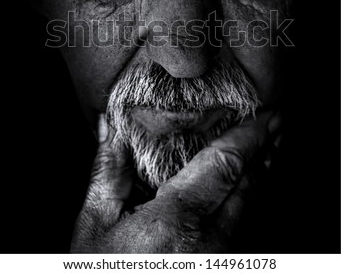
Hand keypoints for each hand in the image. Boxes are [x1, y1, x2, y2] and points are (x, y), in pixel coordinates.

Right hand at [70, 112, 280, 252]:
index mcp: (175, 222)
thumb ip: (108, 171)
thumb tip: (110, 124)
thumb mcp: (94, 225)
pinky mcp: (223, 264)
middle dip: (267, 148)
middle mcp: (210, 243)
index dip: (249, 136)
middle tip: (277, 120)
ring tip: (271, 144)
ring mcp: (222, 258)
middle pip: (250, 186)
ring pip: (253, 206)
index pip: (224, 167)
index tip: (266, 113)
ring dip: (263, 171)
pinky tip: (250, 182)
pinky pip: (244, 224)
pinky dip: (252, 195)